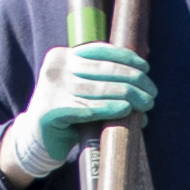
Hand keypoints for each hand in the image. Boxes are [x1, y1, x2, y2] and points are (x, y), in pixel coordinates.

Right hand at [0, 38, 156, 187]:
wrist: (36, 137)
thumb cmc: (67, 111)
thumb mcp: (80, 87)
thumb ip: (101, 78)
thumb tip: (140, 77)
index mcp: (61, 56)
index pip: (99, 51)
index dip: (125, 57)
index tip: (145, 68)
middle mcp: (55, 68)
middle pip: (102, 70)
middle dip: (133, 79)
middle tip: (152, 92)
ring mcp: (52, 88)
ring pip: (99, 89)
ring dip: (128, 95)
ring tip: (147, 103)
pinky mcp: (52, 110)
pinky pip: (88, 108)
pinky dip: (110, 108)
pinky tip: (126, 109)